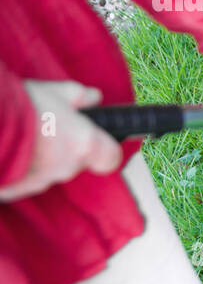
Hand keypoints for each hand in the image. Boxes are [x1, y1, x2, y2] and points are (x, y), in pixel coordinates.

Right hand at [0, 81, 122, 201]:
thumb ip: (78, 96)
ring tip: (20, 136)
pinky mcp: (15, 191)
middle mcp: (66, 168)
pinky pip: (21, 180)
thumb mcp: (54, 91)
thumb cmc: (20, 106)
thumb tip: (93, 98)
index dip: (104, 149)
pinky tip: (5, 149)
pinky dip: (17, 168)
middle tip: (44, 128)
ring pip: (46, 172)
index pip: (110, 158)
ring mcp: (39, 183)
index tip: (95, 137)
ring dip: (38, 159)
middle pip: (74, 162)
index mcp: (84, 145)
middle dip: (62, 148)